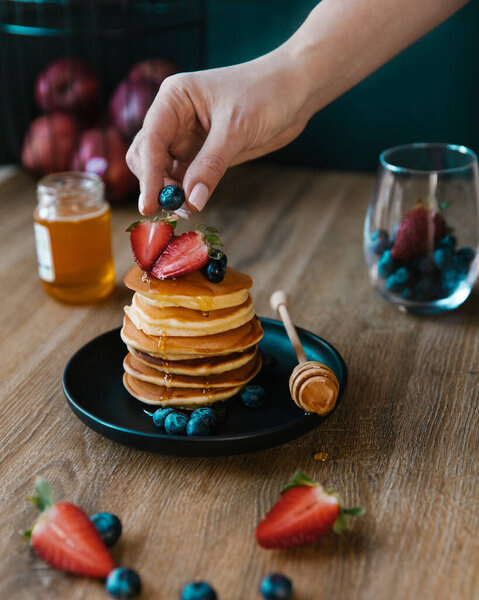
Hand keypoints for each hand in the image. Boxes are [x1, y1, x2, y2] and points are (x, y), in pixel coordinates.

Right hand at [126, 48, 311, 215]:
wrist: (294, 91)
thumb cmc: (266, 94)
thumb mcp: (236, 129)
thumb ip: (211, 166)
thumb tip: (191, 201)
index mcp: (173, 99)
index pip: (150, 141)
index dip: (148, 175)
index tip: (149, 206)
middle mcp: (173, 118)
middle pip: (146, 157)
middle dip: (156, 184)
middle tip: (175, 210)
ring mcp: (186, 137)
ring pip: (162, 171)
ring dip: (169, 193)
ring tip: (186, 211)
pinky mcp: (201, 155)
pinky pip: (184, 179)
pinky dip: (185, 194)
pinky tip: (193, 205)